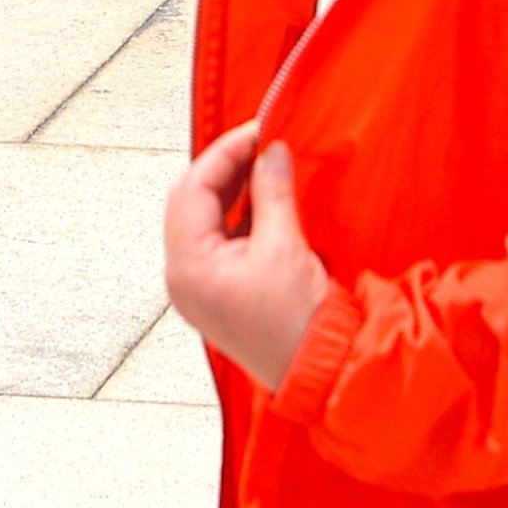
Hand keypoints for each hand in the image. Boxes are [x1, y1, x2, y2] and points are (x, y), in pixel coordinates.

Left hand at [164, 122, 327, 390]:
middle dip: (226, 169)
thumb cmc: (299, 325)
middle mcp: (184, 277)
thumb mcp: (285, 247)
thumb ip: (273, 192)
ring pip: (206, 218)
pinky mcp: (222, 292)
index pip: (192, 189)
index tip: (257, 131)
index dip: (225, 153)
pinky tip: (267, 199)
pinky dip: (241, 214)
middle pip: (192, 201)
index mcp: (187, 266)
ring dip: (234, 190)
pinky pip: (221, 239)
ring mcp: (201, 287)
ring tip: (267, 165)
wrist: (323, 375)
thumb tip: (270, 152)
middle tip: (262, 144)